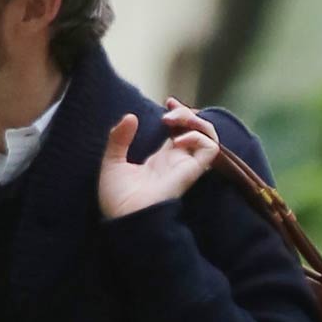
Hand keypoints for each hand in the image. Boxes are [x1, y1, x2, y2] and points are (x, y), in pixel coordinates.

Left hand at [97, 99, 218, 220]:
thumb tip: (130, 116)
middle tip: (168, 109)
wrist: (124, 219)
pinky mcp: (191, 172)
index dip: (179, 114)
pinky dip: (198, 137)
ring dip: (196, 121)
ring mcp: (185, 166)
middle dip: (188, 113)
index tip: (167, 102)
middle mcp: (176, 162)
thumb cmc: (117, 200)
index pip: (180, 132)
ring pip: (209, 136)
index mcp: (161, 161)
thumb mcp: (112, 162)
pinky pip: (210, 149)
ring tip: (173, 120)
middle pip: (197, 131)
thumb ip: (118, 139)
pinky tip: (177, 140)